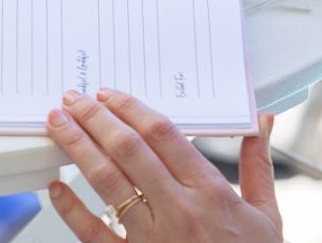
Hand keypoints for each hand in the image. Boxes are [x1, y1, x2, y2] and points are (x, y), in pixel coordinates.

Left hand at [45, 89, 282, 242]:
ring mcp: (152, 240)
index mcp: (209, 192)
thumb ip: (257, 164)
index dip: (131, 108)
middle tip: (74, 98)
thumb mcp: (265, 215)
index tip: (109, 93)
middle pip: (129, 151)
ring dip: (78, 149)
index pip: (162, 134)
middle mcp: (178, 211)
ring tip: (58, 125)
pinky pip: (94, 235)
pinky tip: (56, 188)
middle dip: (96, 119)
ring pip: (107, 183)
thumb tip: (262, 120)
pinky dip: (71, 210)